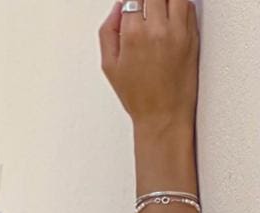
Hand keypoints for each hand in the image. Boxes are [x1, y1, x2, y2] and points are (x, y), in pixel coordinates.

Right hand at [99, 0, 199, 132]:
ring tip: (157, 8)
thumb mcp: (109, 66)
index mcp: (133, 35)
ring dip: (164, 0)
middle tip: (143, 7)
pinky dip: (179, 4)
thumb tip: (117, 8)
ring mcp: (178, 29)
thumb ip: (108, 32)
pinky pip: (188, 5)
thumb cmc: (138, 95)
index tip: (129, 5)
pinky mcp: (193, 33)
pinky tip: (170, 13)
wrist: (163, 113)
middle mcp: (157, 28)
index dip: (130, 0)